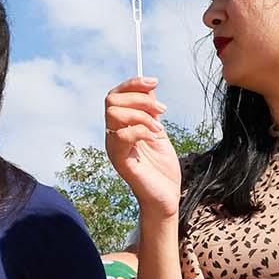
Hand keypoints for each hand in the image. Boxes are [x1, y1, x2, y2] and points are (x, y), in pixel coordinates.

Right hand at [104, 78, 181, 220]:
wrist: (167, 197)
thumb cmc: (162, 169)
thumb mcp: (158, 132)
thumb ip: (150, 112)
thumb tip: (148, 87)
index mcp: (120, 127)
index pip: (115, 95)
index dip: (133, 84)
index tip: (155, 82)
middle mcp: (113, 136)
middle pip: (112, 100)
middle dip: (140, 98)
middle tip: (162, 111)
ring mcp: (114, 148)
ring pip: (114, 114)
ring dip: (141, 114)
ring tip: (160, 127)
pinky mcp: (120, 161)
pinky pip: (123, 135)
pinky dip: (143, 130)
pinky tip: (157, 138)